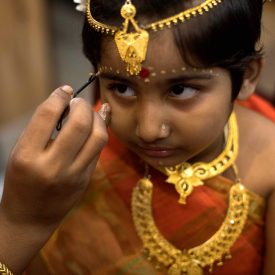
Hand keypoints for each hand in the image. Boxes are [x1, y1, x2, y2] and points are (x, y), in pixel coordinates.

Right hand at [0, 86, 109, 228]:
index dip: (59, 96)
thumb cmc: (22, 179)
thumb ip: (42, 127)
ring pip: (98, 136)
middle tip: (78, 102)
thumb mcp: (22, 151)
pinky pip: (100, 148)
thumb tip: (67, 101)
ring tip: (89, 113)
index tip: (65, 90)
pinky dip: (102, 130)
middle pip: (80, 124)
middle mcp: (52, 166)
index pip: (47, 115)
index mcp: (27, 156)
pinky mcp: (86, 179)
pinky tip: (100, 120)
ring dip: (97, 117)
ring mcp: (73, 175)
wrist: (31, 217)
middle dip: (83, 105)